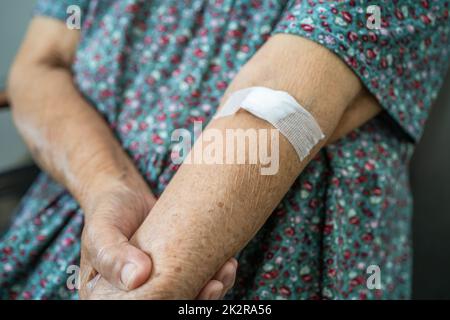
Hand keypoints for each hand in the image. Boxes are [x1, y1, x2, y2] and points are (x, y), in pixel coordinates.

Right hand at [78, 176, 237, 298]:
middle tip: (215, 286)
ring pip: (190, 296)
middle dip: (197, 301)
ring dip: (213, 291)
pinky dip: (217, 275)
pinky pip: (200, 279)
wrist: (125, 194)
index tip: (187, 298)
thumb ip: (112, 255)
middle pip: (171, 305)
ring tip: (225, 272)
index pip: (141, 309)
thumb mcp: (101, 231)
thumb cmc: (108, 212)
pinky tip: (227, 263)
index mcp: (111, 298)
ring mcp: (162, 281)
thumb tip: (137, 278)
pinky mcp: (179, 267)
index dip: (166, 307)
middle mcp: (140, 294)